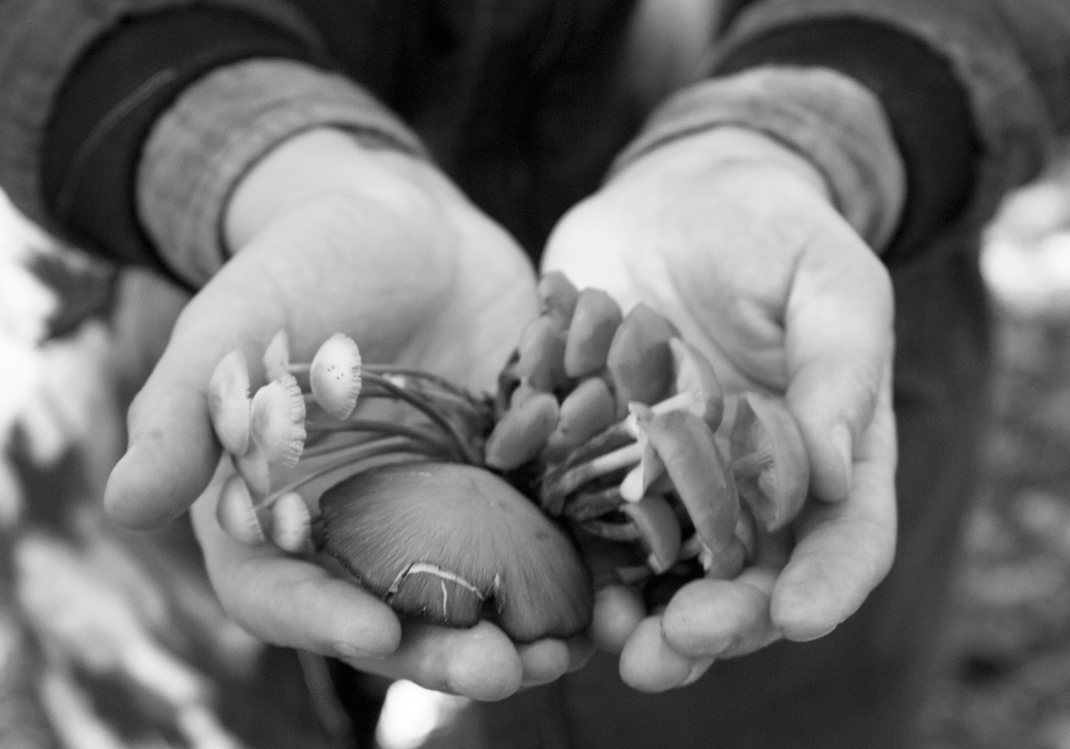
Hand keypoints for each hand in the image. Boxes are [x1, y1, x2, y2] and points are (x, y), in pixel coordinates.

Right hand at [105, 128, 588, 698]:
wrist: (406, 229)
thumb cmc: (305, 266)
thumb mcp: (237, 321)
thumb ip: (187, 404)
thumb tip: (124, 501)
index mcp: (281, 515)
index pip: (285, 592)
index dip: (323, 620)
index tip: (373, 633)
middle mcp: (366, 534)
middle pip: (397, 615)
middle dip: (447, 649)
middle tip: (498, 669)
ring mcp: (448, 514)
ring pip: (481, 594)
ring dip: (527, 631)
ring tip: (570, 648)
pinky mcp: (517, 483)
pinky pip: (549, 537)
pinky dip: (583, 567)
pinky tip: (621, 589)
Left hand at [543, 126, 896, 690]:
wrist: (673, 199)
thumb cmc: (768, 233)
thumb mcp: (827, 279)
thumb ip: (840, 364)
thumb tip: (840, 472)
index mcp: (822, 453)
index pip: (842, 538)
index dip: (825, 585)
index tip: (797, 617)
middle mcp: (745, 484)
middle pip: (744, 579)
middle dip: (719, 623)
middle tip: (680, 643)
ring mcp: (665, 476)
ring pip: (660, 572)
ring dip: (640, 616)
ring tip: (613, 639)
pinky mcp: (594, 454)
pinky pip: (581, 514)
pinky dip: (569, 550)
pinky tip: (550, 570)